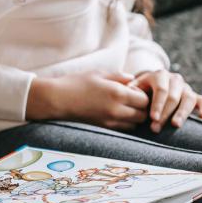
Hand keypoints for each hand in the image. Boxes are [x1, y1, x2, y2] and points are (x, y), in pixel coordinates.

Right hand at [25, 71, 150, 129]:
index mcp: (117, 93)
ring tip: (124, 107)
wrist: (57, 100)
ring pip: (134, 124)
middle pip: (142, 115)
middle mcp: (116, 110)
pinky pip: (123, 129)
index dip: (143, 95)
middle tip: (132, 100)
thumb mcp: (98, 74)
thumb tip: (132, 79)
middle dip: (141, 108)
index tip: (134, 90)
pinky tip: (115, 114)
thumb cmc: (76, 83)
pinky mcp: (103, 128)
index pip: (144, 100)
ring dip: (134, 117)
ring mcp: (110, 121)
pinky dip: (124, 123)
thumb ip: (118, 76)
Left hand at [129, 70, 201, 132]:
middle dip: (165, 114)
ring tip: (175, 125)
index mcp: (159, 75)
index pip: (161, 89)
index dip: (157, 104)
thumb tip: (131, 95)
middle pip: (174, 96)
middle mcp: (175, 80)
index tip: (152, 118)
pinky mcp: (195, 96)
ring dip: (182, 113)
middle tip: (156, 128)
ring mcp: (186, 88)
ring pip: (189, 98)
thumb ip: (131, 89)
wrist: (152, 86)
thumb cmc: (141, 90)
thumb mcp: (134, 86)